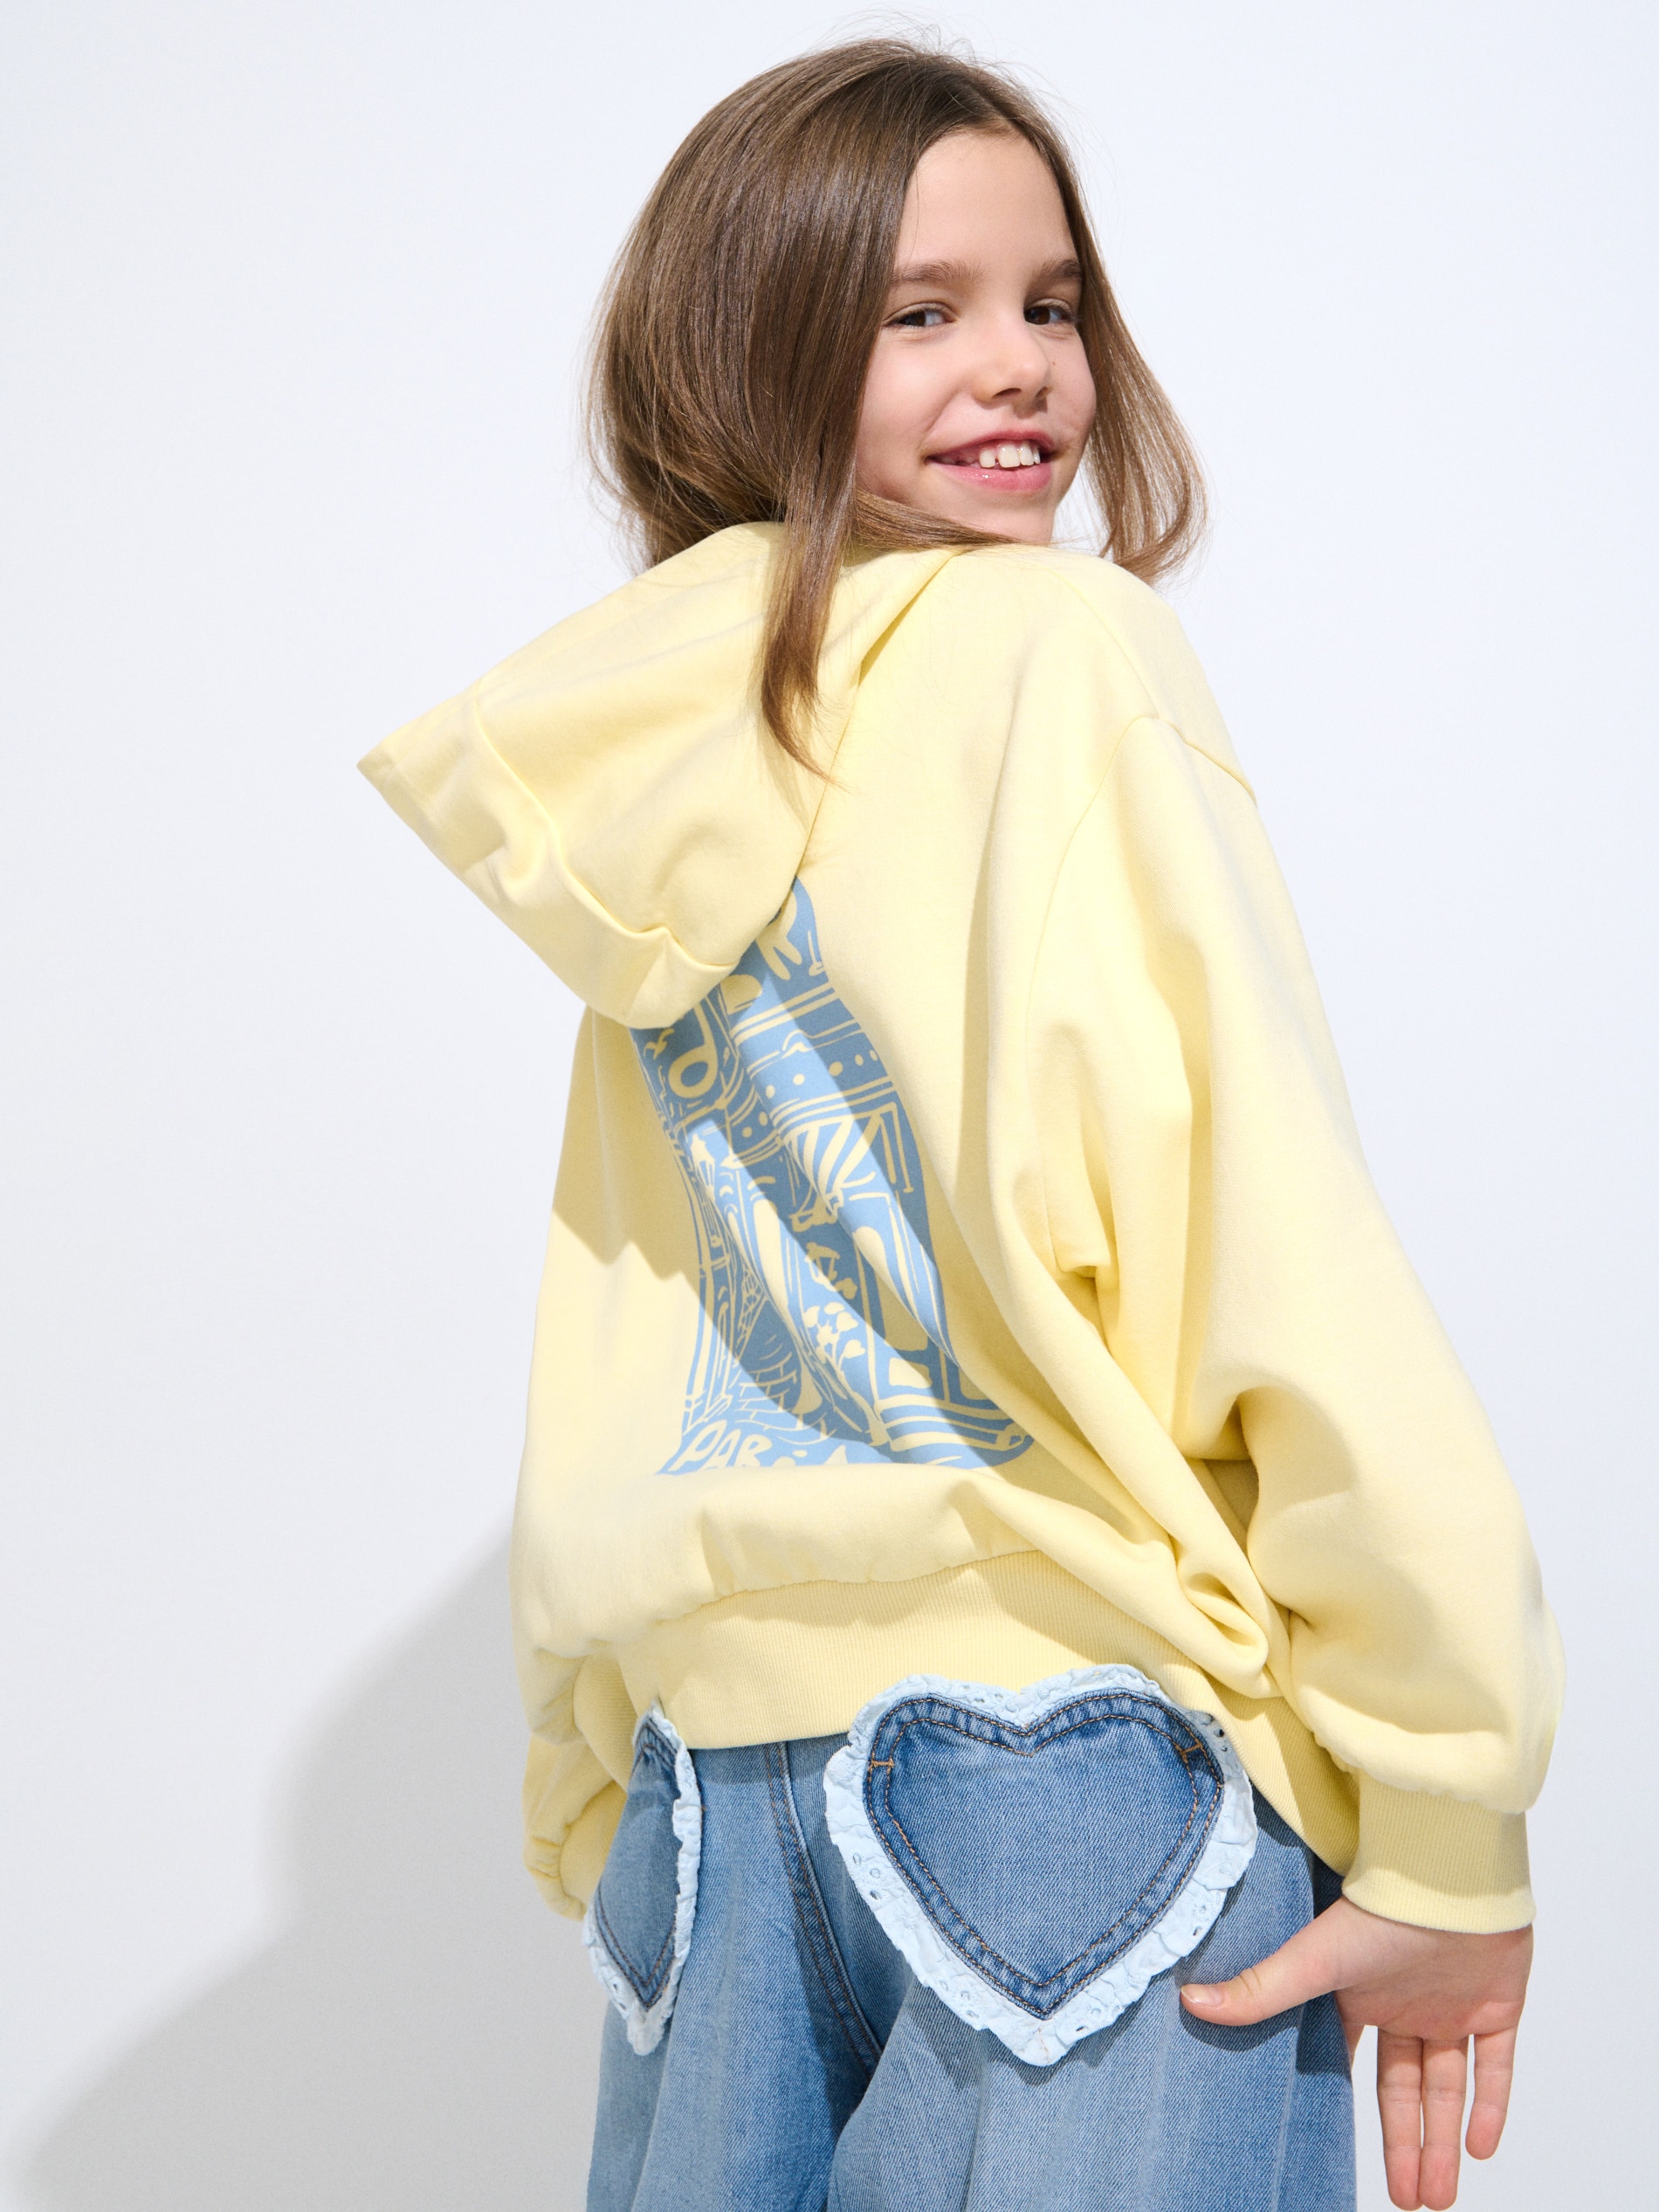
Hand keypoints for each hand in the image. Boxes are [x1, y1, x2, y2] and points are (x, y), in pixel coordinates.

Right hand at [1179, 1895, 1530, 2209]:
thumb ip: (1259, 1990)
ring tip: (1436, 2198)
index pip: (1353, 2060)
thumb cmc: (1377, 1911)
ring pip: (1448, 2087)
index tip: (1343, 2149)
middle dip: (1404, 2145)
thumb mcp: (1313, 1961)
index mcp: (1359, 1994)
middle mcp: (1404, 2004)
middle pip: (1404, 2088)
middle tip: (1406, 2198)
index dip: (1352, 2105)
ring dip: (1443, 2141)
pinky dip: (1492, 2106)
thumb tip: (1190, 2002)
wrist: (1449, 1881)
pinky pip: (1496, 2065)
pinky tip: (1480, 2150)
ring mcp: (1451, 2006)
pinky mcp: (1497, 2005)